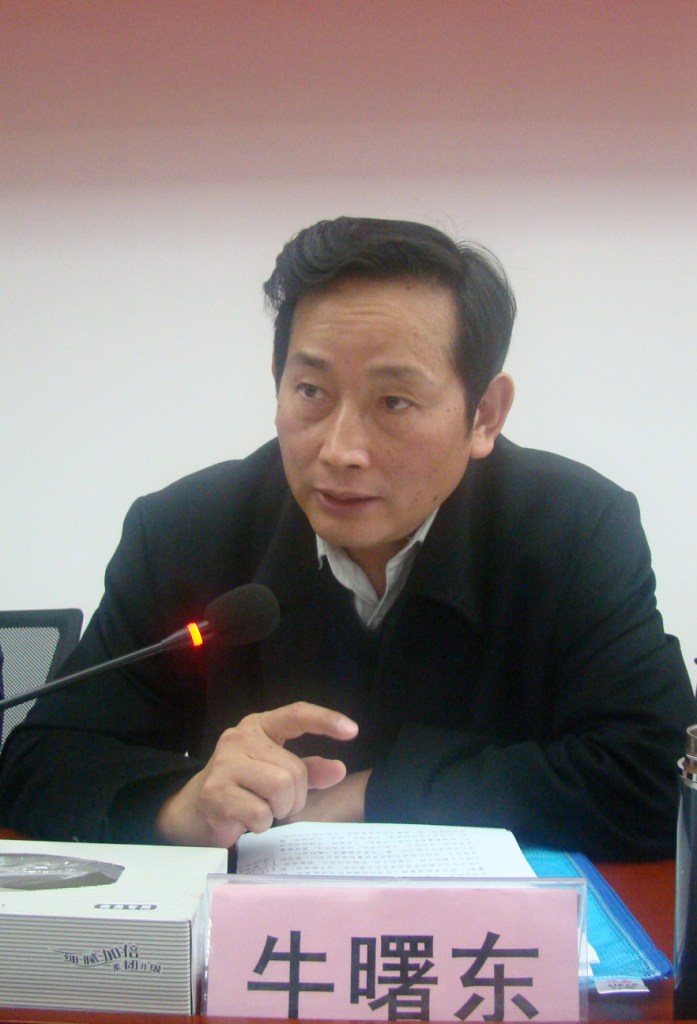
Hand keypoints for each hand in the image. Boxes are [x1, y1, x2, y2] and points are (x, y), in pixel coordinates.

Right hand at [154, 701, 357, 847]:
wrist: (194, 811)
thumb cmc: (243, 789)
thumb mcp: (278, 774)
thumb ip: (309, 771)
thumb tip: (339, 770)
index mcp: (259, 727)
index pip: (296, 714)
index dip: (325, 720)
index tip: (352, 731)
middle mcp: (240, 737)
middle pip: (294, 770)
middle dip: (294, 797)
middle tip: (275, 804)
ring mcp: (225, 763)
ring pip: (280, 789)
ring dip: (278, 811)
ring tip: (261, 810)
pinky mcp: (215, 792)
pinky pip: (261, 813)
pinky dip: (261, 824)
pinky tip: (244, 820)